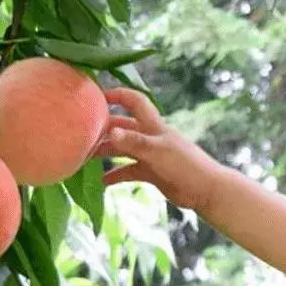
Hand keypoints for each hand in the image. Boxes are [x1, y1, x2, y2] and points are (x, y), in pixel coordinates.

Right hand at [94, 88, 222, 211]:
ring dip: (106, 151)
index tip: (96, 96)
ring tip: (84, 157)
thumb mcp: (157, 152)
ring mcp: (150, 154)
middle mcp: (150, 137)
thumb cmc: (184, 165)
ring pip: (123, 149)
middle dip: (103, 128)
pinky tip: (102, 181)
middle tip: (80, 134)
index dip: (117, 94)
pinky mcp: (152, 172)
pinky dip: (116, 175)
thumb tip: (110, 132)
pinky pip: (129, 170)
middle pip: (122, 127)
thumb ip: (133, 142)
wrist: (205, 190)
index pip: (134, 101)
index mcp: (153, 125)